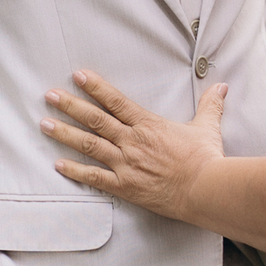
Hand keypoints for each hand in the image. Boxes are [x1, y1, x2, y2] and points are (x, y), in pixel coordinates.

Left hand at [42, 71, 227, 221]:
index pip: (116, 101)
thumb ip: (210, 105)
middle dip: (70, 106)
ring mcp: (126, 164)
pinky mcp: (125, 186)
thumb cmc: (206, 159)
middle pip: (95, 119)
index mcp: (148, 125)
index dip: (95, 87)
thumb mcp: (207, 127)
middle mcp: (132, 141)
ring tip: (45, 123)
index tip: (78, 76)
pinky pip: (95, 178)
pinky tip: (58, 165)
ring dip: (65, 134)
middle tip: (49, 96)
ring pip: (90, 145)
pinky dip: (75, 171)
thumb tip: (221, 87)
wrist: (205, 189)